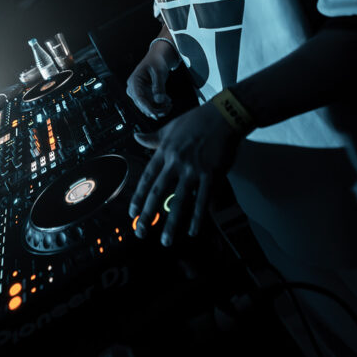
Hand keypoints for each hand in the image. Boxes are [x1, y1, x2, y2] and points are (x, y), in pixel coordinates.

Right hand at [126, 42, 176, 119]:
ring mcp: (138, 93)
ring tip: (169, 103)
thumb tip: (159, 100)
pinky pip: (151, 106)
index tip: (156, 114)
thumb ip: (159, 86)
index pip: (139, 98)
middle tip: (169, 105)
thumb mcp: (159, 71)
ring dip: (159, 109)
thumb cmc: (156, 62)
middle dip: (156, 109)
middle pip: (143, 105)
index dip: (147, 108)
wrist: (157, 58)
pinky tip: (167, 101)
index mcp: (134, 81)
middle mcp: (133, 89)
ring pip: (147, 108)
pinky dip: (159, 106)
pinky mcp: (144, 96)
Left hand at [128, 103, 243, 245]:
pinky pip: (204, 199)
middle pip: (158, 193)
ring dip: (172, 223)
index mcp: (165, 151)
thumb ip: (153, 138)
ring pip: (180, 201)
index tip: (132, 212)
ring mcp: (194, 170)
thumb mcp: (170, 127)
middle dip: (148, 215)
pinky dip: (198, 216)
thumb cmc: (196, 120)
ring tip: (166, 241)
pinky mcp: (212, 174)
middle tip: (141, 231)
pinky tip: (194, 230)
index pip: (147, 178)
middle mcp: (176, 162)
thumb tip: (136, 137)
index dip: (138, 197)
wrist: (223, 116)